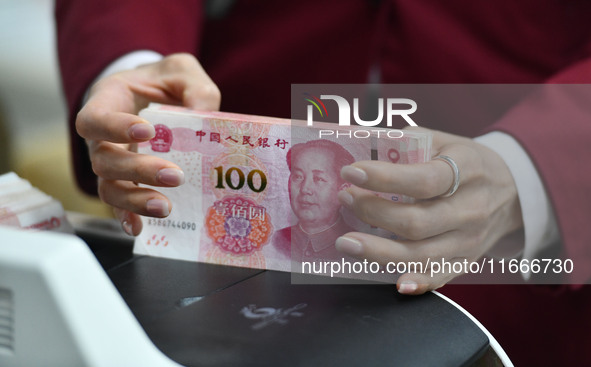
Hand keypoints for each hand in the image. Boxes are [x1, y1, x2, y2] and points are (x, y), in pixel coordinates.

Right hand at [76, 53, 220, 235]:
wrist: (157, 94)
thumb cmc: (164, 81)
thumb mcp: (182, 72)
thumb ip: (195, 87)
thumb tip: (206, 115)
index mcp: (108, 102)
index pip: (95, 117)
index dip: (114, 126)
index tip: (146, 130)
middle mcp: (102, 136)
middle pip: (104, 160)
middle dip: (138, 170)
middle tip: (174, 175)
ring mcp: (112, 162)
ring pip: (108, 187)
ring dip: (134, 200)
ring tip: (164, 207)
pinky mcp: (126, 181)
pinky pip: (119, 203)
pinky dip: (128, 217)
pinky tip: (140, 228)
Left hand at [335, 128, 522, 294]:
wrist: (511, 192)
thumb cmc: (465, 163)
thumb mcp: (444, 141)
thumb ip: (408, 143)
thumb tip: (362, 146)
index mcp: (466, 170)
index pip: (423, 180)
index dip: (384, 178)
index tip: (351, 173)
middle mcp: (470, 209)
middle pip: (417, 222)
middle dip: (373, 213)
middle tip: (345, 200)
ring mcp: (469, 240)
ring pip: (422, 254)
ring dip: (378, 252)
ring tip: (346, 243)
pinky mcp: (465, 261)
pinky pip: (439, 276)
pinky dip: (418, 281)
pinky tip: (395, 283)